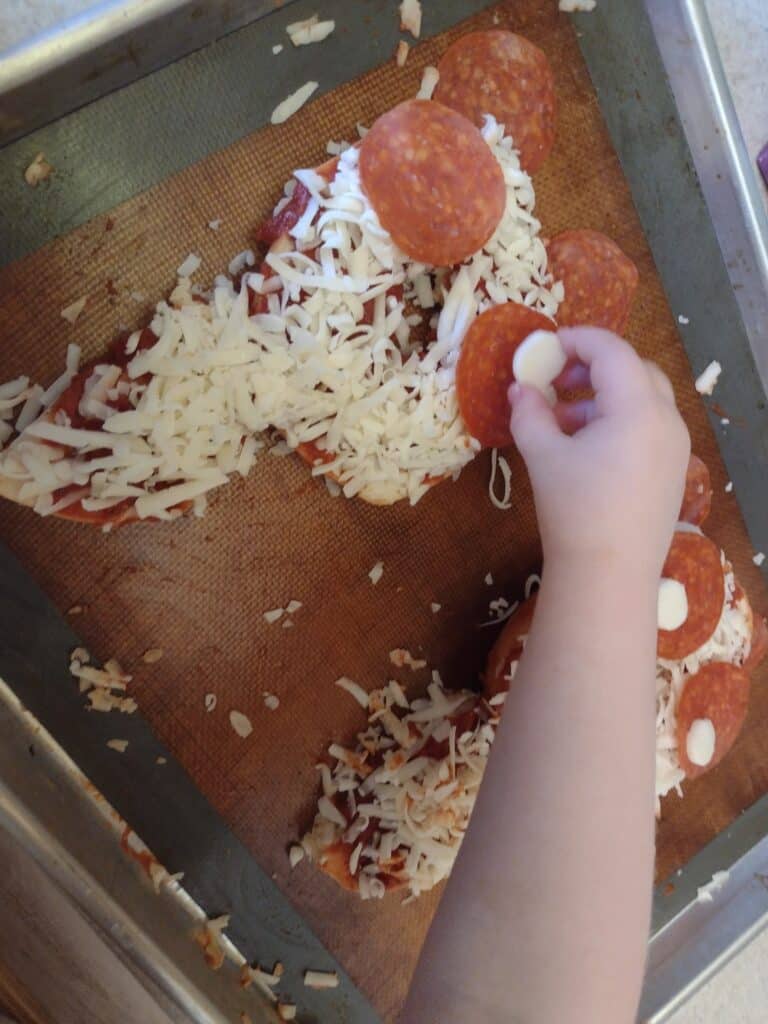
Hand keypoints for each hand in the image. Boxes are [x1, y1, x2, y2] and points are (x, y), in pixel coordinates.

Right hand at [509, 326, 689, 578]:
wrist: (609, 575)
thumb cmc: (574, 510)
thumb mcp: (543, 456)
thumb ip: (530, 414)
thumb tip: (518, 389)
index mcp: (638, 408)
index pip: (611, 351)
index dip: (576, 340)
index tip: (544, 347)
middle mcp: (666, 420)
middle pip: (634, 370)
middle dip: (592, 366)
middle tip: (555, 377)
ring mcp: (675, 447)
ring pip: (643, 399)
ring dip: (604, 395)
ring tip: (562, 416)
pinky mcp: (672, 471)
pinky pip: (648, 427)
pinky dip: (619, 420)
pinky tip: (585, 445)